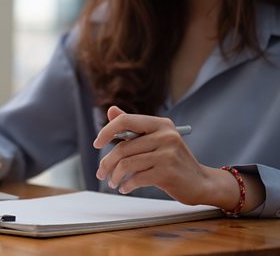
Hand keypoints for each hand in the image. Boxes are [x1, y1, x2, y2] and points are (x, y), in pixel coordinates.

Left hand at [93, 106, 211, 205]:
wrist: (200, 182)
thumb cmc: (173, 160)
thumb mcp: (156, 139)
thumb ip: (133, 127)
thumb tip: (111, 110)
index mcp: (161, 124)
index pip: (126, 121)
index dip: (107, 131)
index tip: (97, 144)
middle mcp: (166, 136)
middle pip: (122, 148)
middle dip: (107, 163)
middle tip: (102, 173)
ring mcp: (168, 154)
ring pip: (126, 164)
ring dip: (115, 176)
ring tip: (113, 182)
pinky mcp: (167, 173)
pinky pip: (136, 179)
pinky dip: (126, 185)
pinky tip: (125, 188)